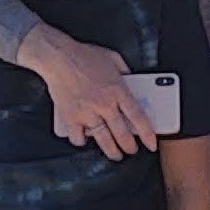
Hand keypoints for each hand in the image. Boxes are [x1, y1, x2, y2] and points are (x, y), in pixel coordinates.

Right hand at [22, 26, 156, 155]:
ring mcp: (87, 113)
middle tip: (132, 150)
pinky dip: (82, 141)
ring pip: (103, 140)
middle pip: (122, 134)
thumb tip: (132, 80)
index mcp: (118, 90)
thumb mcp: (113, 58)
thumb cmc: (83, 55)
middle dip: (130, 147)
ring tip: (115, 154)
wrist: (58, 57)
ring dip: (112, 151)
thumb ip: (125, 71)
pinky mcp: (71, 118)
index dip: (147, 134)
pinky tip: (85, 139)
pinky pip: (78, 138)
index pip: (138, 118)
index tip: (151, 144)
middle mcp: (104, 105)